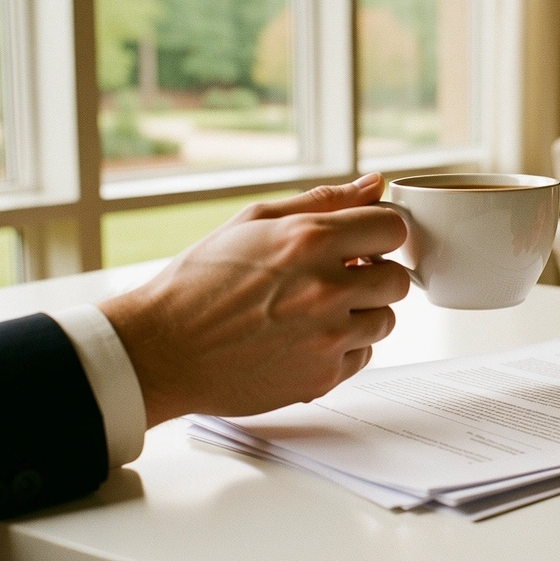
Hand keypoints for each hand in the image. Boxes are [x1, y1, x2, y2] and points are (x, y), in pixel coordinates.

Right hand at [99, 173, 410, 426]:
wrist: (161, 350)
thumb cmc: (198, 283)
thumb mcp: (253, 222)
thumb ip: (323, 201)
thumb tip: (372, 184)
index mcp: (309, 240)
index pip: (393, 228)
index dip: (380, 233)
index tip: (364, 243)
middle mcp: (325, 289)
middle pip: (398, 279)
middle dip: (375, 275)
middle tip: (340, 277)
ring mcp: (327, 337)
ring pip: (386, 320)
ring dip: (362, 313)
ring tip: (317, 310)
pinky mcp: (322, 377)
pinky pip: (363, 355)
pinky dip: (343, 347)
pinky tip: (305, 338)